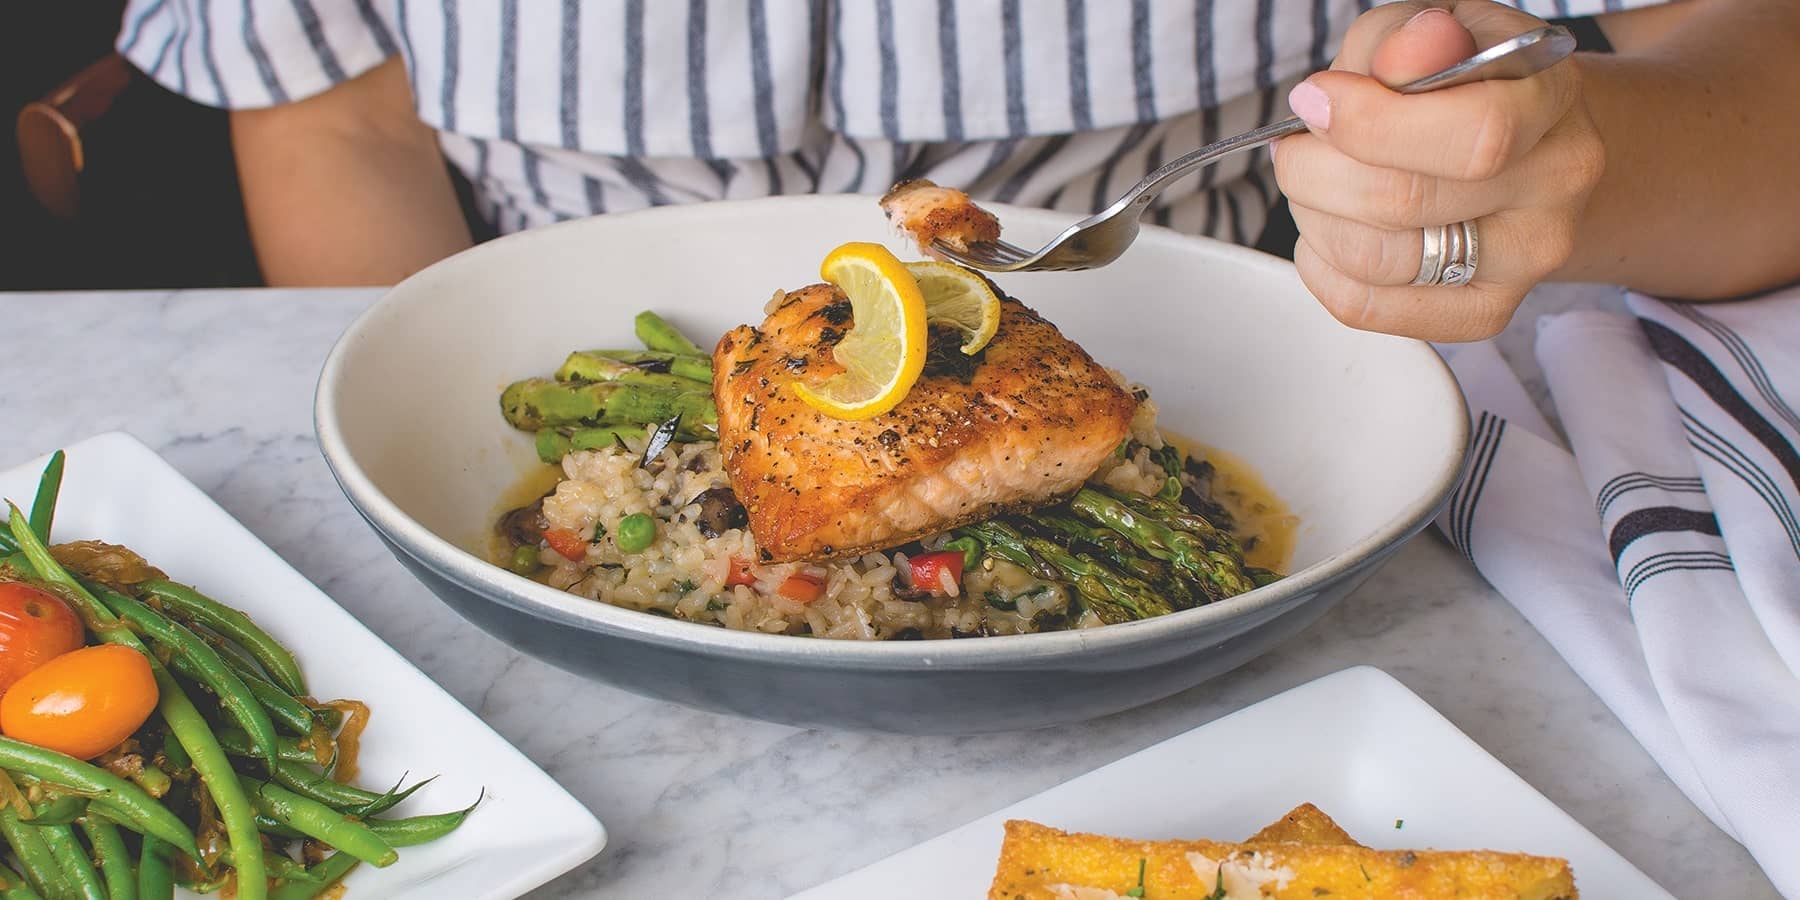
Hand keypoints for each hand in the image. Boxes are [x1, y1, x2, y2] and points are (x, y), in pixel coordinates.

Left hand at [1271, 2, 1604, 340]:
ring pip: (1377, 261)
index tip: (1316, 100)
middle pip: (1404, 202)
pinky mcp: (1484, 311)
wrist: (1520, 143)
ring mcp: (1525, 258)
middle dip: (1316, 170)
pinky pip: (1367, 306)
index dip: (1371, 123)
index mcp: (1550, 98)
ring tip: (1313, 183)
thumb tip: (1404, 57)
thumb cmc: (1462, 80)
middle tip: (1297, 145)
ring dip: (1314, 217)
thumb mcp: (1434, 30)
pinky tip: (1326, 228)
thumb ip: (1410, 39)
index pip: (1473, 134)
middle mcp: (1554, 184)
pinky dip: (1320, 266)